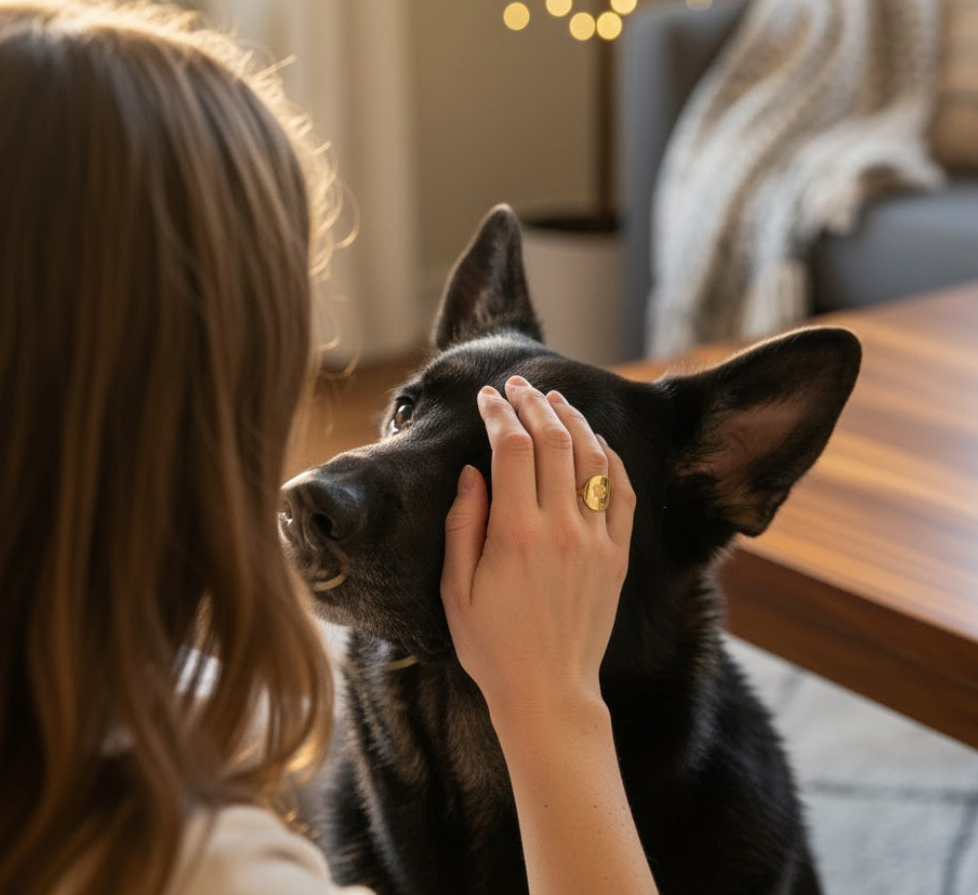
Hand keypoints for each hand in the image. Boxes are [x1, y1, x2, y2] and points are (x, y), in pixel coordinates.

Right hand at [440, 376, 635, 727]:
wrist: (548, 693)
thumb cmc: (492, 645)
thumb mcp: (455, 588)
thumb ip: (463, 523)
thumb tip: (473, 470)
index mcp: (514, 533)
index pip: (511, 448)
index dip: (498, 413)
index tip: (487, 397)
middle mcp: (560, 528)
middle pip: (553, 440)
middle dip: (534, 403)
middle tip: (518, 385)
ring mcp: (595, 540)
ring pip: (592, 457)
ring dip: (573, 420)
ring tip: (555, 400)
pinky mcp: (617, 556)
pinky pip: (622, 493)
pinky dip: (611, 459)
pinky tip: (597, 441)